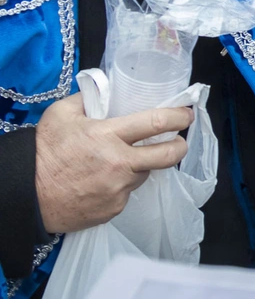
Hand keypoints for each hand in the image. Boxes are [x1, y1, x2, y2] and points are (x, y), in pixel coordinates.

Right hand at [35, 94, 192, 233]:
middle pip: (168, 155)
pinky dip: (121, 186)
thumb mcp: (60, 115)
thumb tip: (107, 89)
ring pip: (144, 174)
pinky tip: (102, 181)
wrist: (24, 196)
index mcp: (108, 136)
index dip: (178, 117)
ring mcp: (118, 189)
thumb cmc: (42, 153)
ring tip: (118, 162)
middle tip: (178, 142)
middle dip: (180, 147)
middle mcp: (119, 163)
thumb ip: (88, 99)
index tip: (186, 114)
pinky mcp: (113, 208)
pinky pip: (127, 194)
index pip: (157, 123)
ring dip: (140, 167)